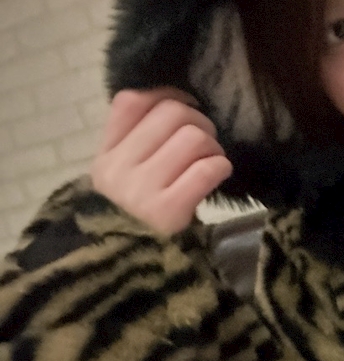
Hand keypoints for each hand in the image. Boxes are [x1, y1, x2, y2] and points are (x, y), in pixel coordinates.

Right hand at [91, 87, 232, 234]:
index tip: (186, 108)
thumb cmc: (138, 213)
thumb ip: (139, 138)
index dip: (167, 94)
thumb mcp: (124, 174)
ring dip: (213, 147)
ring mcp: (140, 190)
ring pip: (193, 137)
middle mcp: (118, 168)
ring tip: (211, 162)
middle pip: (172, 113)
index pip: (131, 101)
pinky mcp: (166, 211)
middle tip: (205, 143)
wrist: (133, 265)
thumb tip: (178, 98)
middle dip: (200, 122)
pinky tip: (218, 175)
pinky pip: (206, 169)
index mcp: (106, 154)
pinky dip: (221, 167)